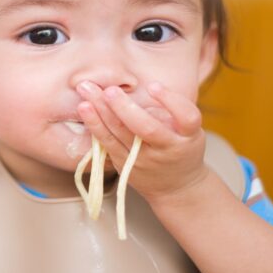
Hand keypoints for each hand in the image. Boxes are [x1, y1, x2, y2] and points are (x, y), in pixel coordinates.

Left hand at [75, 81, 209, 204]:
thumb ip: (170, 111)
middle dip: (124, 107)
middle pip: (145, 128)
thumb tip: (138, 89)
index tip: (153, 85)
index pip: (186, 117)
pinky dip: (95, 124)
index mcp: (188, 137)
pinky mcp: (124, 164)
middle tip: (109, 89)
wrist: (176, 187)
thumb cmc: (181, 147)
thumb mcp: (188, 131)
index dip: (170, 101)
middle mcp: (166, 149)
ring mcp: (143, 160)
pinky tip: (84, 108)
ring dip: (100, 110)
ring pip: (120, 134)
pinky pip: (107, 143)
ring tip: (86, 89)